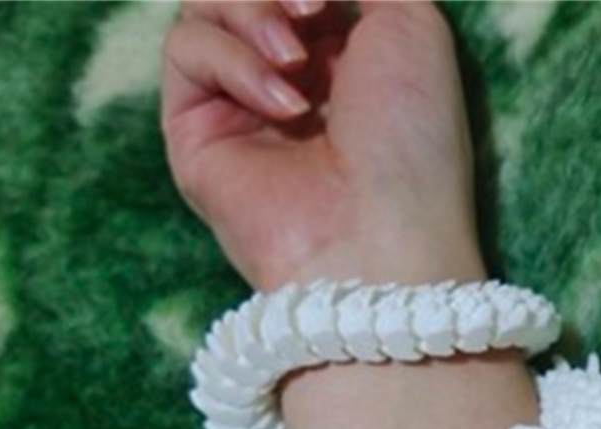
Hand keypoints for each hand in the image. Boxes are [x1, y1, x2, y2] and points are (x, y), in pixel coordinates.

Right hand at [161, 0, 486, 288]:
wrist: (379, 234)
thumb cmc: (411, 141)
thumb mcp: (413, 24)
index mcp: (345, 58)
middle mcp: (289, 80)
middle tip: (314, 9)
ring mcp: (240, 108)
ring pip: (207, 5)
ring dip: (252, 9)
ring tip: (296, 60)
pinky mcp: (196, 134)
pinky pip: (187, 51)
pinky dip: (232, 59)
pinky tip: (282, 106)